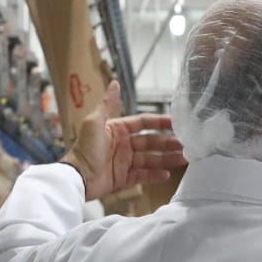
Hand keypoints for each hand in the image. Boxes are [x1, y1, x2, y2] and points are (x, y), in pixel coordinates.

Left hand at [62, 91, 184, 200]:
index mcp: (117, 129)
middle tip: (184, 145)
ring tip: (182, 159)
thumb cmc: (84, 148)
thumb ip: (107, 104)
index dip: (159, 122)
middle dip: (168, 143)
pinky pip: (142, 175)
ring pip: (150, 159)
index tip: (175, 122)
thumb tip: (114, 83)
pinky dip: (154, 175)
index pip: (143, 123)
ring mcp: (124, 162)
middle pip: (150, 142)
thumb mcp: (94, 122)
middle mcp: (123, 144)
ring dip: (166, 159)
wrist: (77, 177)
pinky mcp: (123, 178)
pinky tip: (166, 174)